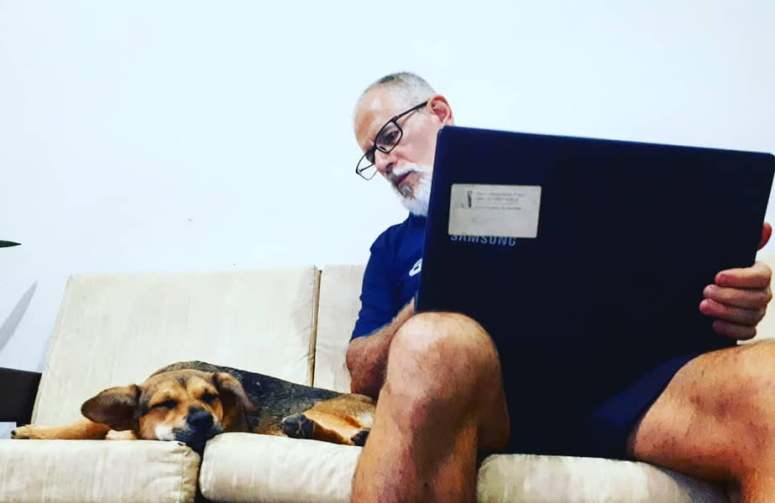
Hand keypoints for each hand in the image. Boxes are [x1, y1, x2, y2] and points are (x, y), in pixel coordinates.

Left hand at [700, 222, 772, 339]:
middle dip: (730, 296)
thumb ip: (741, 241)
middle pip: (757, 298)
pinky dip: (731, 329)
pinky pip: (747, 333)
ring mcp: (755, 312)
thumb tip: (765, 227)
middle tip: (706, 292)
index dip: (740, 278)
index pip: (761, 276)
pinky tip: (714, 324)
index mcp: (758, 273)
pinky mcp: (744, 327)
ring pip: (752, 316)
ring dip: (727, 312)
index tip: (718, 277)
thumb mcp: (719, 254)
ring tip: (704, 306)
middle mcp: (761, 293)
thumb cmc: (709, 269)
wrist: (690, 293)